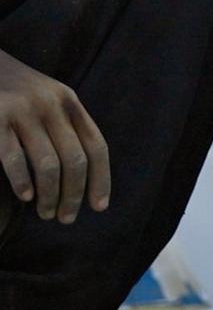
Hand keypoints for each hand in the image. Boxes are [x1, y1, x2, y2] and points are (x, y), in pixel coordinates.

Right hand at [0, 50, 109, 222]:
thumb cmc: (16, 91)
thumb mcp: (49, 100)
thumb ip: (66, 126)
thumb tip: (84, 174)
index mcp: (70, 101)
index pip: (96, 146)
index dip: (101, 179)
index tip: (99, 207)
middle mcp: (52, 105)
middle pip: (75, 160)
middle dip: (74, 195)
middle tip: (66, 219)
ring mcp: (23, 112)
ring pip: (48, 164)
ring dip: (50, 195)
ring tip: (46, 213)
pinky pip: (14, 158)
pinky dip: (23, 182)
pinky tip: (25, 197)